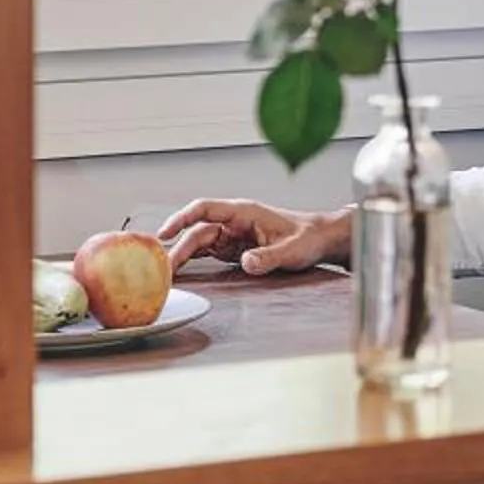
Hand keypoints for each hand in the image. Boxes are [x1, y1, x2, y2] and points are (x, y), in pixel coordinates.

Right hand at [155, 198, 348, 276]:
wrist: (319, 240)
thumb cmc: (308, 238)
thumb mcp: (292, 250)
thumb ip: (269, 257)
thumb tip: (247, 262)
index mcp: (244, 213)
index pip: (205, 209)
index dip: (182, 218)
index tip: (165, 232)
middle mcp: (234, 221)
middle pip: (198, 230)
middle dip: (179, 247)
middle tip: (165, 269)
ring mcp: (232, 234)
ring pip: (199, 241)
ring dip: (183, 255)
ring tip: (167, 274)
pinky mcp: (234, 248)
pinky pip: (207, 252)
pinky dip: (193, 260)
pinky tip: (182, 272)